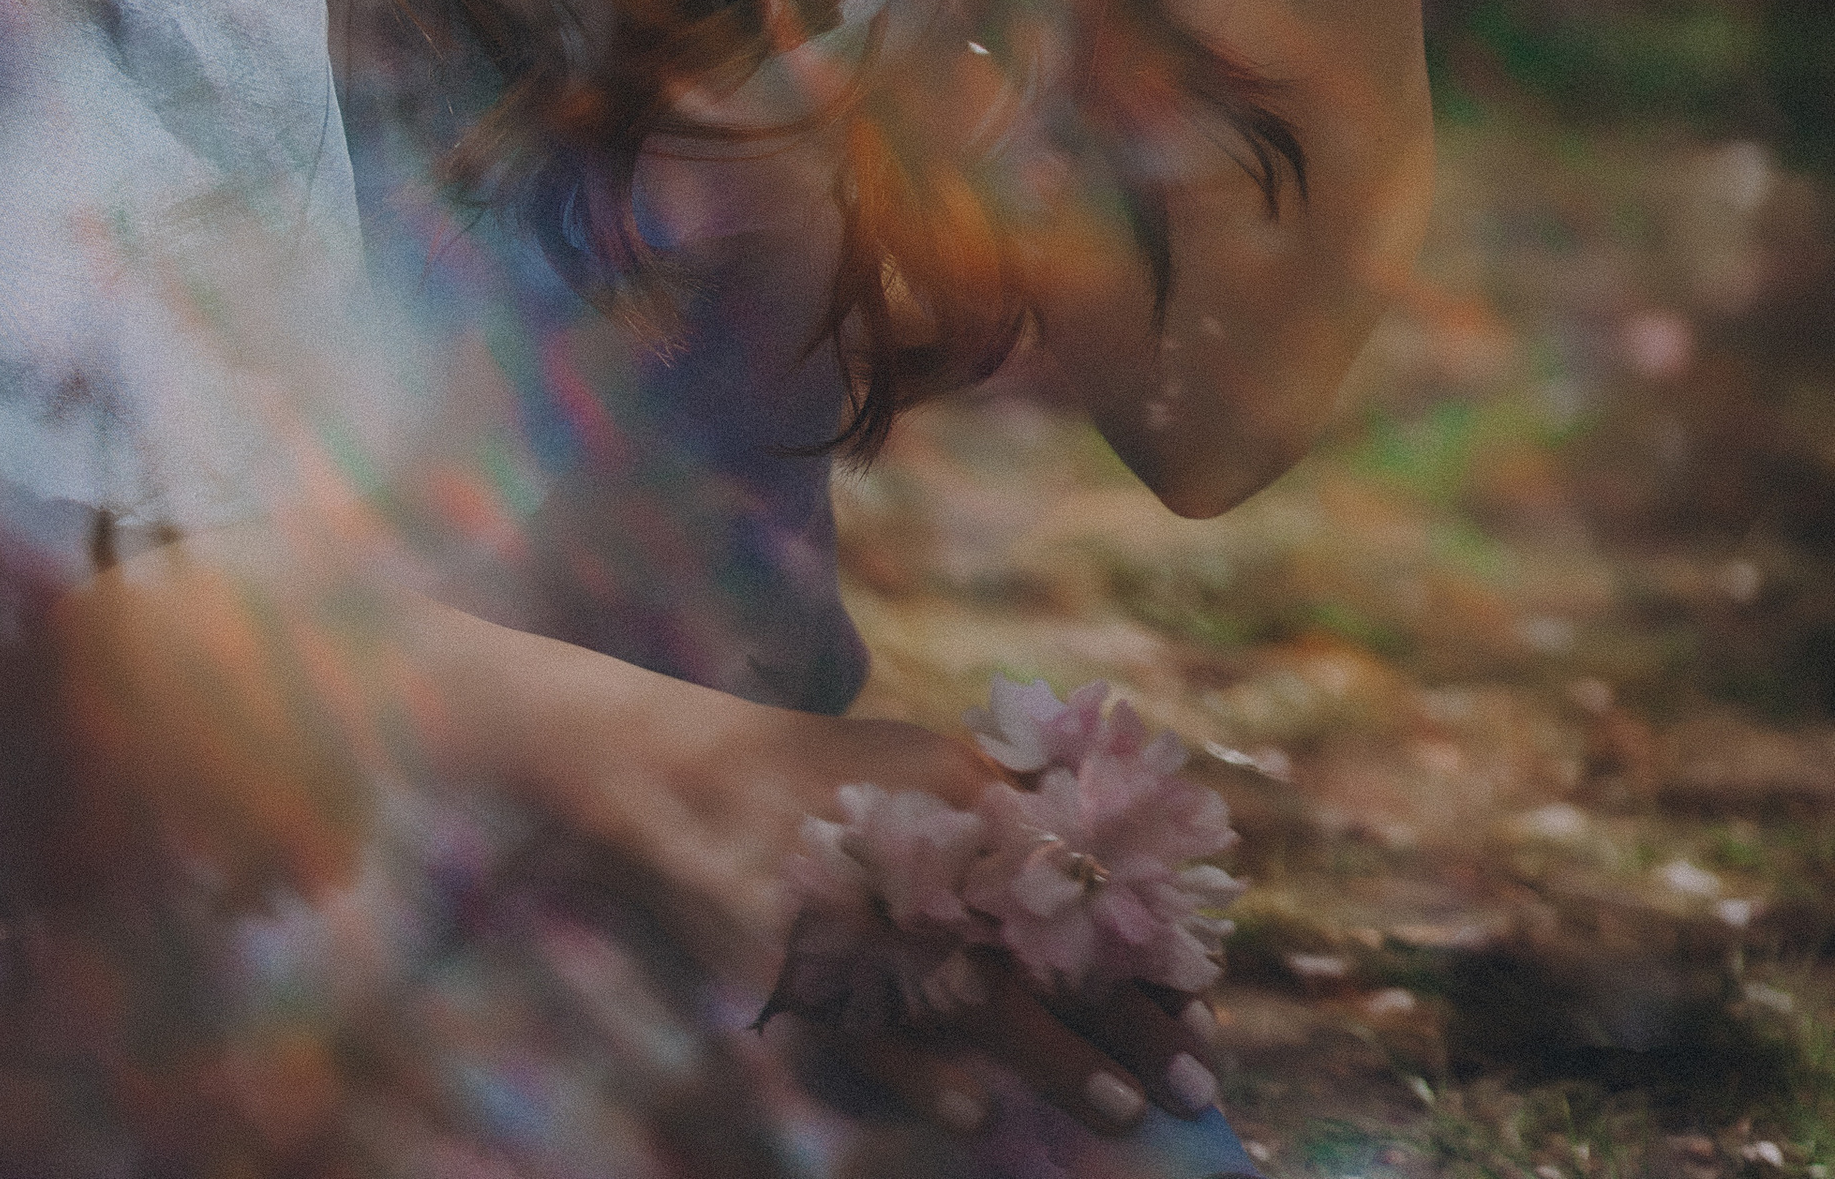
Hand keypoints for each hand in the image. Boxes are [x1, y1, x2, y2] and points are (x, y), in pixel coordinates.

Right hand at [634, 706, 1222, 1148]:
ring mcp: (858, 914)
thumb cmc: (817, 780)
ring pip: (973, 995)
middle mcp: (917, 854)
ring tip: (1121, 1110)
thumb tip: (1108, 860)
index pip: (1082, 886)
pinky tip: (978, 1113)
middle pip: (1044, 946)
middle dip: (1126, 1017)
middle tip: (1197, 1081)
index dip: (1146, 954)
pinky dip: (924, 1072)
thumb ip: (1006, 803)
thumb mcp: (920, 765)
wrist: (676, 783)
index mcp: (958, 798)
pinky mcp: (796, 967)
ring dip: (1054, 1055)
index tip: (1200, 1012)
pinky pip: (869, 1032)